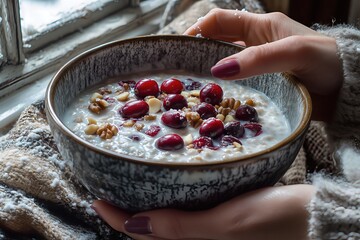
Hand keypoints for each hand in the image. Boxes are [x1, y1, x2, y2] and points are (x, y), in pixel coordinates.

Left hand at [92, 184, 314, 239]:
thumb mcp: (225, 226)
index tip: (96, 199)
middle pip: (153, 228)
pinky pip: (188, 209)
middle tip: (110, 185)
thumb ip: (180, 228)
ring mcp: (211, 228)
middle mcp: (199, 239)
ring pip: (169, 217)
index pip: (143, 236)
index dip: (116, 219)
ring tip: (132, 178)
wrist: (312, 218)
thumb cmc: (275, 222)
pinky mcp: (222, 214)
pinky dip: (173, 195)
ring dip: (149, 200)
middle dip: (128, 210)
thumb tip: (134, 225)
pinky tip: (171, 177)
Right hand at [184, 9, 342, 120]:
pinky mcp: (265, 87)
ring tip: (193, 89)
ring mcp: (260, 68)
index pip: (220, 20)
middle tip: (181, 71)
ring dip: (210, 74)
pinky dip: (225, 92)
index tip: (180, 47)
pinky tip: (217, 103)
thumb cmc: (329, 62)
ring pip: (226, 67)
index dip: (197, 29)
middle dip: (198, 53)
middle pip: (217, 43)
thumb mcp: (294, 52)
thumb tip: (219, 70)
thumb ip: (258, 59)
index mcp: (261, 27)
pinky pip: (238, 86)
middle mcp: (257, 46)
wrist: (350, 89)